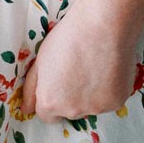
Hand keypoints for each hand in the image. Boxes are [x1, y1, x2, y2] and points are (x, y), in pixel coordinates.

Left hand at [21, 0, 140, 122]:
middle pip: (69, 111)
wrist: (100, 27)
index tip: (58, 83)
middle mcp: (72, 111)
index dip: (51, 98)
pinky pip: (109, 101)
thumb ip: (31, 89)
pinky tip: (108, 68)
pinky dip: (109, 89)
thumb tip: (27, 110)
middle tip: (76, 69)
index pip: (47, 115)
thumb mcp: (40, 61)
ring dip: (90, 94)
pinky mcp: (117, 102)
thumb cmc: (67, 38)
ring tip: (93, 65)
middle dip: (70, 97)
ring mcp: (96, 109)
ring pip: (91, 107)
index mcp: (50, 102)